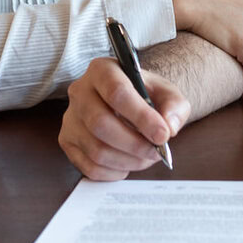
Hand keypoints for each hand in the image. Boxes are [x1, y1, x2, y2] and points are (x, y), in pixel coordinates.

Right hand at [59, 58, 189, 180]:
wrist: (132, 102)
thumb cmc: (147, 96)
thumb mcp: (168, 93)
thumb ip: (174, 106)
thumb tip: (168, 127)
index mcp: (102, 70)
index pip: (116, 92)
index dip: (141, 117)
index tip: (162, 134)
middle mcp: (80, 91)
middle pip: (100, 123)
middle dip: (134, 144)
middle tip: (156, 152)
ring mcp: (70, 118)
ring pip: (96, 148)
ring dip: (128, 160)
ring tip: (146, 157)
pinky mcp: (67, 141)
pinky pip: (89, 166)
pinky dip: (114, 172)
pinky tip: (128, 163)